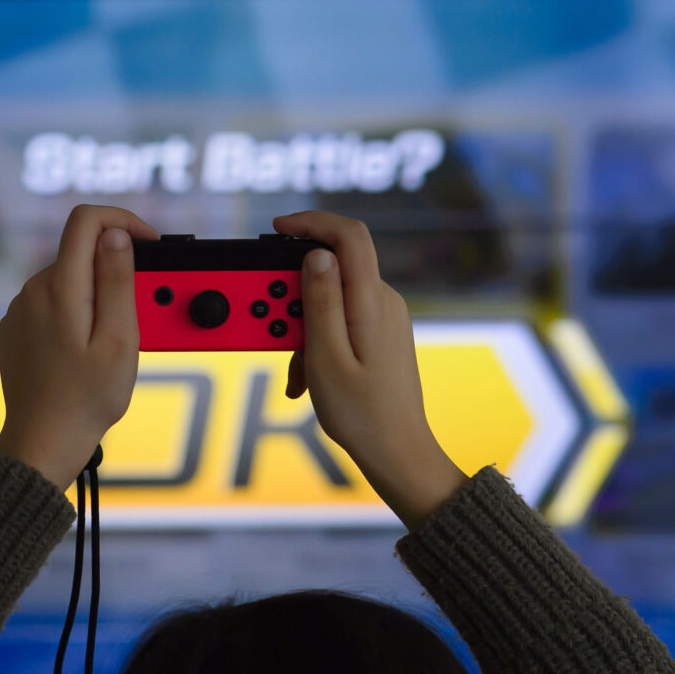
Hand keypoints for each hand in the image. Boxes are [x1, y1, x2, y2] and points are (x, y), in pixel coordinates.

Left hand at [0, 204, 159, 489]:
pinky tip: (86, 353)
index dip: (122, 221)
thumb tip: (115, 236)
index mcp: (60, 288)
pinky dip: (76, 315)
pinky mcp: (15, 330)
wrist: (43, 442)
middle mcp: (32, 291)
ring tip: (112, 344)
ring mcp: (20, 311)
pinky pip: (52, 306)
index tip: (148, 244)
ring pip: (68, 282)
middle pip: (81, 255)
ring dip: (96, 298)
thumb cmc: (87, 399)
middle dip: (115, 272)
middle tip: (140, 317)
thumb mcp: (119, 341)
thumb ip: (118, 282)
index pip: (86, 220)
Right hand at [275, 210, 468, 528]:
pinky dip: (316, 341)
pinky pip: (340, 321)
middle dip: (294, 296)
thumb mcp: (327, 358)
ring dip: (302, 327)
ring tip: (297, 372)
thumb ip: (320, 301)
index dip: (311, 221)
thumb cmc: (362, 415)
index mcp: (372, 303)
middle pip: (331, 269)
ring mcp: (385, 318)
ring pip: (330, 299)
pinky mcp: (380, 334)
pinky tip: (309, 377)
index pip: (348, 235)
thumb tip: (316, 253)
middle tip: (276, 334)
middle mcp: (384, 302)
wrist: (398, 452)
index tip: (277, 228)